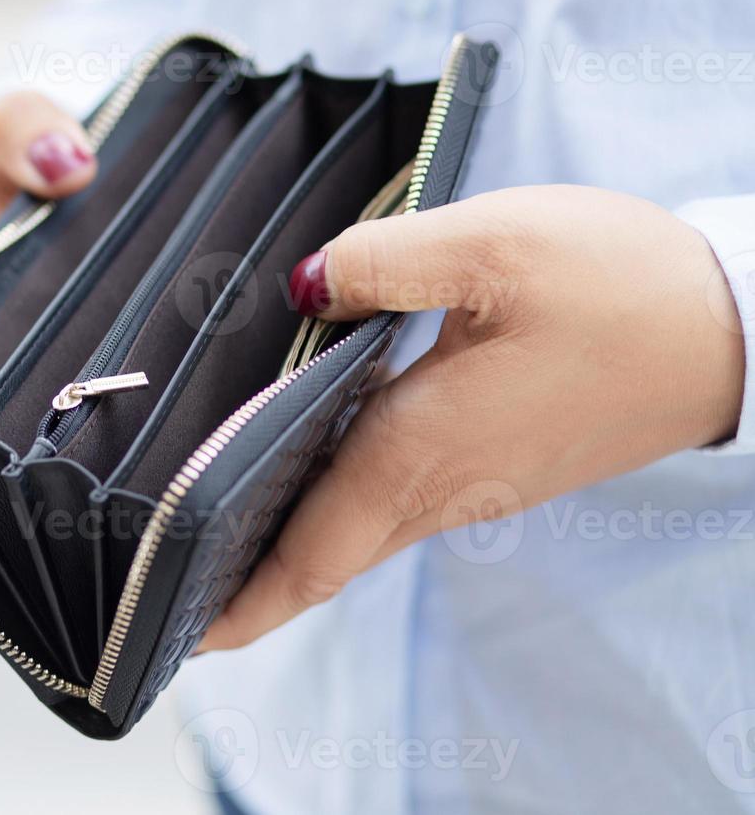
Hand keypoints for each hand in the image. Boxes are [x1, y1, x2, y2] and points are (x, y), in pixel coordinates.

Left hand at [199, 185, 745, 651]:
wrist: (736, 330)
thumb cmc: (620, 288)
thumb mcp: (494, 244)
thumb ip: (382, 262)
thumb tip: (301, 285)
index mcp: (418, 448)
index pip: (309, 553)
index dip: (241, 599)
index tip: (184, 627)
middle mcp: (440, 485)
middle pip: (322, 557)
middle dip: (247, 581)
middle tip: (174, 576)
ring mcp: (474, 483)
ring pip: (357, 532)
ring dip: (288, 543)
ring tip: (216, 524)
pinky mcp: (498, 462)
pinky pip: (395, 502)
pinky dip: (337, 503)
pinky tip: (308, 461)